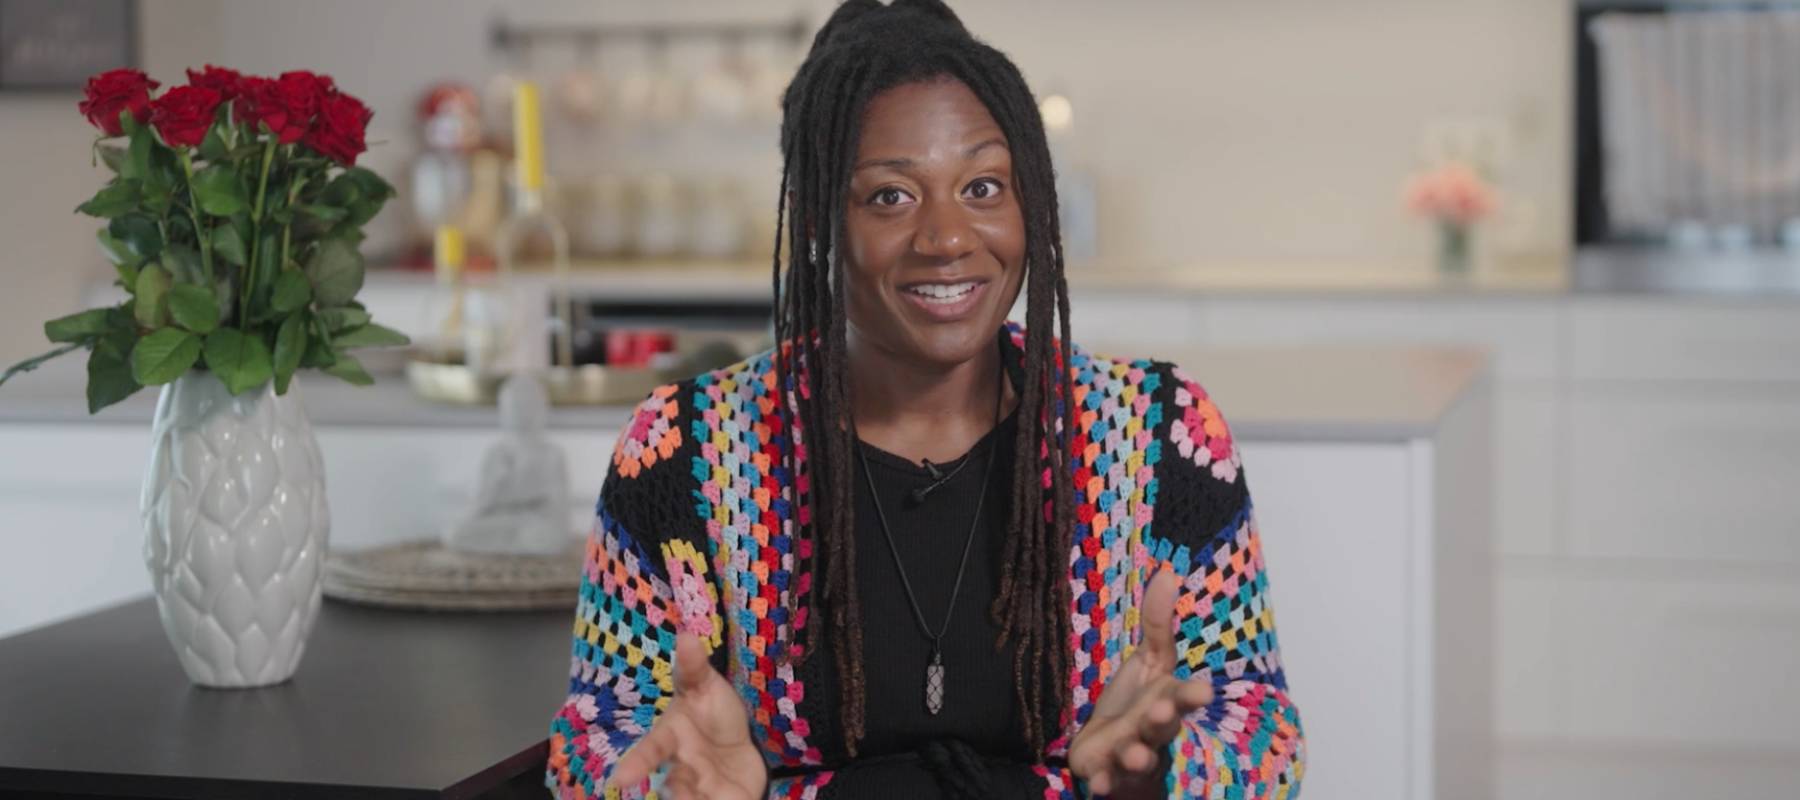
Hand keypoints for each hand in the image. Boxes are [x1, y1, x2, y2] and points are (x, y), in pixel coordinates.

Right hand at [607, 632, 766, 799]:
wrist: (744, 746)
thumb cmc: (714, 715)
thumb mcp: (706, 687)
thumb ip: (694, 668)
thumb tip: (686, 635)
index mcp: (670, 738)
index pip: (652, 750)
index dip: (636, 764)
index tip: (619, 780)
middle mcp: (680, 766)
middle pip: (673, 785)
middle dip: (675, 794)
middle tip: (674, 794)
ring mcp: (699, 788)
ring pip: (691, 799)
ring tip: (700, 797)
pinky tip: (725, 799)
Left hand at [1069, 570, 1213, 798]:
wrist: (1111, 750)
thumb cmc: (1135, 705)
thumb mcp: (1148, 662)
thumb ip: (1158, 624)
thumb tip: (1169, 572)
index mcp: (1167, 701)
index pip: (1182, 697)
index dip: (1189, 695)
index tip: (1202, 690)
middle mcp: (1155, 732)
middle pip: (1163, 728)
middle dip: (1163, 721)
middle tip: (1162, 713)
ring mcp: (1134, 757)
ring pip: (1139, 758)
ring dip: (1138, 756)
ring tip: (1136, 755)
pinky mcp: (1109, 776)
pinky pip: (1109, 784)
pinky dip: (1106, 785)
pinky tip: (1099, 785)